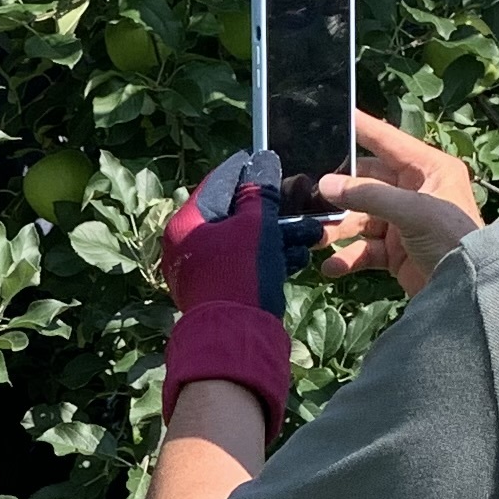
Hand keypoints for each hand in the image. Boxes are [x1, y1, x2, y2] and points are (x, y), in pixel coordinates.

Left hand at [158, 147, 292, 423]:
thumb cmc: (241, 275)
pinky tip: (297, 256)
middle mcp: (189, 246)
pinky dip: (269, 258)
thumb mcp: (255, 228)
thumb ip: (260, 194)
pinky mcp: (220, 290)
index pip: (218, 184)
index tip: (267, 159)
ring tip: (310, 232)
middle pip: (233, 215)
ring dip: (277, 235)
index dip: (246, 170)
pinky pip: (245, 264)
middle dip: (271, 209)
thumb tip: (262, 163)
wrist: (237, 339)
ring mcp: (203, 270)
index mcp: (187, 224)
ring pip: (244, 242)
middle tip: (297, 201)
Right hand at [313, 109, 482, 296]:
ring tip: (316, 238)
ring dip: (337, 229)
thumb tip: (326, 184)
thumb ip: (369, 196)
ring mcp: (404, 222)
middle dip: (339, 194)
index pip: (388, 140)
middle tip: (308, 198)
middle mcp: (415, 191)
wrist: (471, 291)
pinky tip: (332, 266)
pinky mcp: (396, 251)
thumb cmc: (453, 239)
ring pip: (360, 218)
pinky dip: (348, 258)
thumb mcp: (414, 212)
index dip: (362, 127)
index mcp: (429, 168)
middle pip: (366, 183)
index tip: (334, 113)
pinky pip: (365, 249)